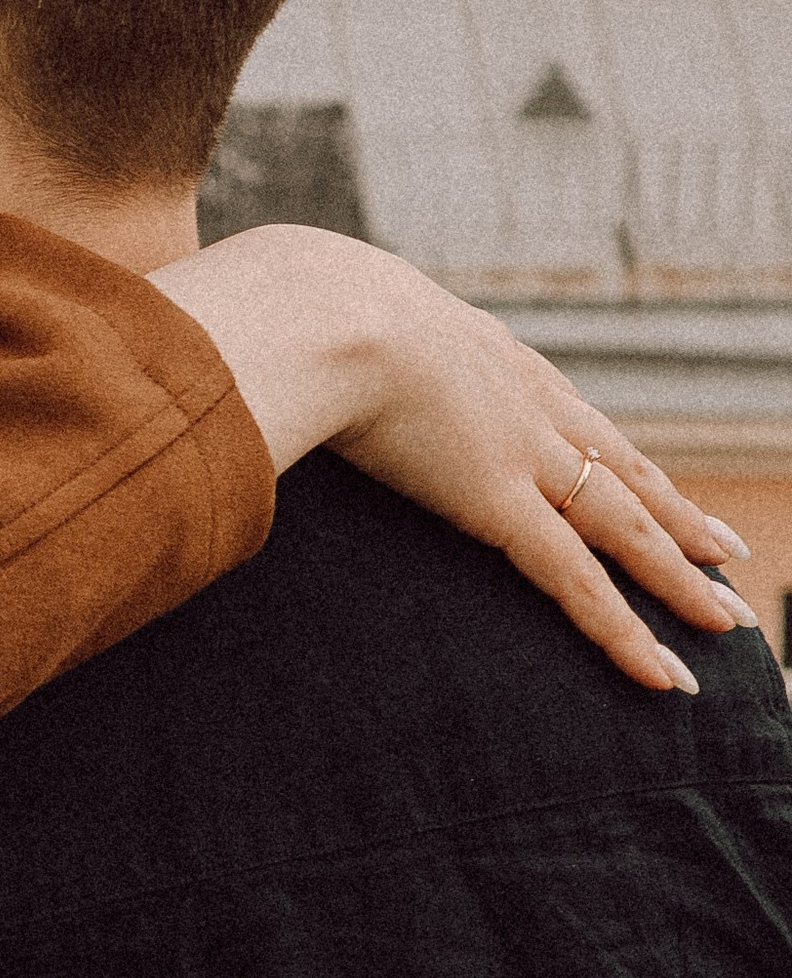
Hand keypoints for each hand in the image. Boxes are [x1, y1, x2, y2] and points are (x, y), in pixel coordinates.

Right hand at [158, 226, 757, 697]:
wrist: (317, 306)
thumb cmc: (295, 303)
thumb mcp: (318, 313)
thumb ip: (305, 341)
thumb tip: (249, 342)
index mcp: (482, 354)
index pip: (565, 414)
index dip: (608, 450)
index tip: (644, 475)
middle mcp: (524, 402)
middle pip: (619, 469)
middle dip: (675, 516)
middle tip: (727, 551)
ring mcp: (521, 454)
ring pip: (624, 528)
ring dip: (679, 577)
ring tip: (727, 616)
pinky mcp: (501, 505)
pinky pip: (577, 583)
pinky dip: (625, 631)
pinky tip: (669, 674)